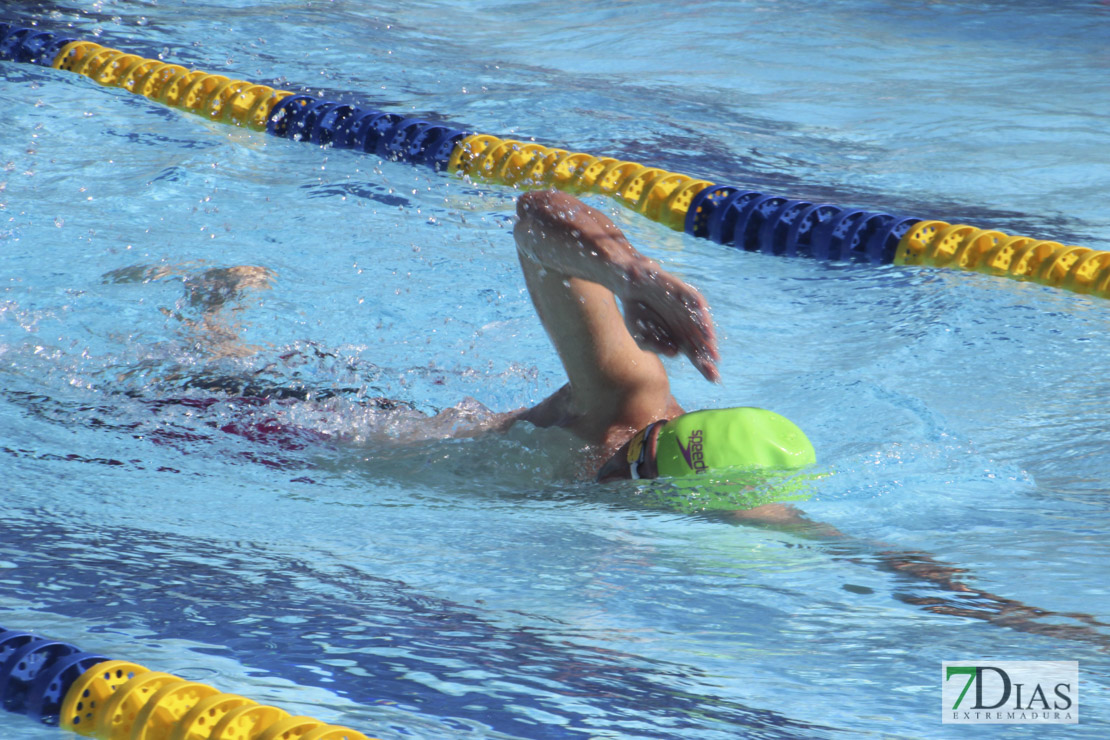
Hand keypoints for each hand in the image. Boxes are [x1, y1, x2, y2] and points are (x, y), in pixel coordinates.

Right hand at [619, 260, 719, 381]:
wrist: (629, 284)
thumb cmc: (637, 312)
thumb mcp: (641, 335)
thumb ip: (656, 346)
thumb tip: (674, 353)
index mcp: (679, 336)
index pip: (694, 354)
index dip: (704, 366)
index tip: (713, 379)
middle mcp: (685, 322)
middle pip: (700, 339)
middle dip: (708, 350)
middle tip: (714, 361)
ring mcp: (684, 306)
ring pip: (698, 318)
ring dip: (705, 327)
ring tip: (710, 338)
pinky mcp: (679, 290)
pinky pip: (690, 295)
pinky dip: (695, 302)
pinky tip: (701, 310)